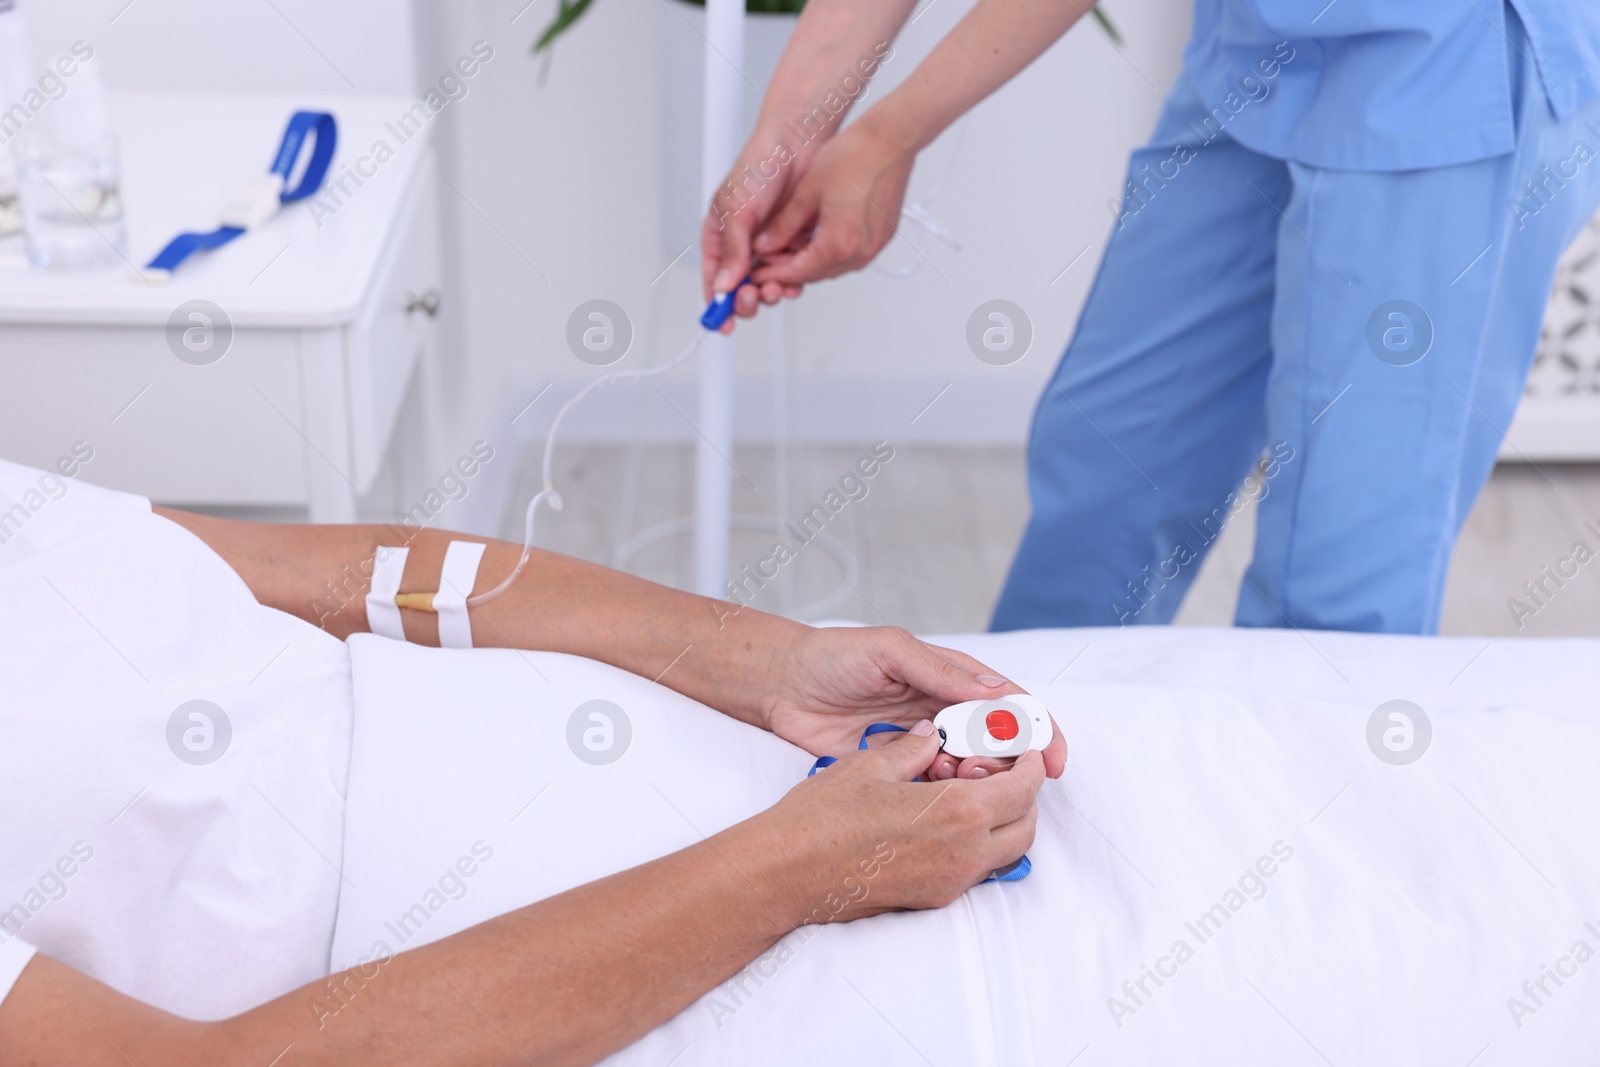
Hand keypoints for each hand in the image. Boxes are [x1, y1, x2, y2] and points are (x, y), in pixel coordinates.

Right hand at [701, 127, 810, 333]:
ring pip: (766, 285)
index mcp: (719, 237)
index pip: (714, 279)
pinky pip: (790, 273)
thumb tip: (724, 285)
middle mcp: (742, 245)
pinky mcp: (791, 245)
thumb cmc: (758, 166)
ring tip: (777, 288)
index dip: (717, 305)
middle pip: (740, 289)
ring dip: (771, 292)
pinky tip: (794, 279)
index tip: (723, 323)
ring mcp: (768, 246)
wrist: (797, 146)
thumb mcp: (737, 210)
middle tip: (755, 298)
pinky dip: (792, 280)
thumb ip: (732, 251)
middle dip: (747, 299)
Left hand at [746, 116, 914, 292]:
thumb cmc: (854, 156)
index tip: (757, 273)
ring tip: (789, 249)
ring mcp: (874, 247)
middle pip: (816, 275)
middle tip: (769, 263)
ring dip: (811, 263)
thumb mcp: (807, 192)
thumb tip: (766, 245)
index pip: (797, 273)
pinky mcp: (882, 238)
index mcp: (838, 244)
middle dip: (791, 271)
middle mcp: (859, 252)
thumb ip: (784, 226)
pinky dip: (830, 253)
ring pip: (833, 267)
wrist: (891, 140)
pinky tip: (816, 239)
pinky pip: (851, 256)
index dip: (773, 274)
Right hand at [755, 721, 1044, 919]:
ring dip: (1002, 823)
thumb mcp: (870, 765)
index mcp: (956, 813)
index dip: (1030, 765)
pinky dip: (977, 844)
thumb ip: (912, 749)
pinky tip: (944, 821)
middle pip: (1025, 827)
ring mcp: (947, 882)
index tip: (1026, 750)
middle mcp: (962, 854)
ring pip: (1003, 853)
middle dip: (1024, 796)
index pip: (1022, 789)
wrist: (786, 873)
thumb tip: (931, 737)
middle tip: (1004, 770)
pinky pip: (974, 871)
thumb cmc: (822, 818)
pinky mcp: (930, 899)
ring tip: (972, 794)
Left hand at [760, 625, 1067, 780]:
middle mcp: (944, 711)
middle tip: (983, 773)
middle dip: (1004, 764)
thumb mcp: (890, 651)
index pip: (1010, 704)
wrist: (782, 685)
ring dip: (970, 781)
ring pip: (967, 771)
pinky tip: (927, 793)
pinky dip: (939, 795)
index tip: (1052, 761)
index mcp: (951, 677)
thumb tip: (996, 692)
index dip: (1038, 732)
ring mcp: (922, 743)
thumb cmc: (834, 657)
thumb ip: (940, 671)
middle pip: (996, 745)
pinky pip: (930, 788)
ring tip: (950, 778)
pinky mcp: (896, 768)